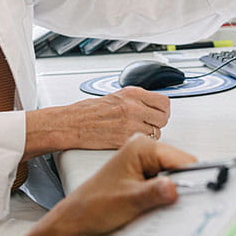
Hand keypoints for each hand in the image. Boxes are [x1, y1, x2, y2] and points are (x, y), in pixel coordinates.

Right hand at [30, 87, 170, 154]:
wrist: (70, 124)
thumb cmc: (86, 112)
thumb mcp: (114, 96)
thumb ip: (134, 100)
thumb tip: (150, 105)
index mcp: (131, 93)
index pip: (164, 101)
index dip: (163, 109)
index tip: (159, 112)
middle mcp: (133, 107)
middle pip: (164, 117)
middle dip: (158, 122)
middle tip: (149, 124)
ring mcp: (130, 124)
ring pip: (156, 132)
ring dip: (149, 134)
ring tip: (134, 132)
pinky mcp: (125, 139)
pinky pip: (143, 142)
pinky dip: (138, 142)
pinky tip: (127, 138)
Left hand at [48, 135, 195, 235]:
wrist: (75, 220)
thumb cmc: (92, 206)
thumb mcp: (129, 200)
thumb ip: (155, 193)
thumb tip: (177, 187)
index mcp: (141, 147)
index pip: (183, 159)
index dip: (195, 178)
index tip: (206, 194)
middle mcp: (144, 151)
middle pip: (182, 169)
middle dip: (183, 189)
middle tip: (178, 207)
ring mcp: (144, 164)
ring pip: (175, 179)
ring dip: (172, 196)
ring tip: (159, 209)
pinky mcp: (143, 178)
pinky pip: (164, 187)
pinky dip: (164, 200)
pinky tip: (154, 210)